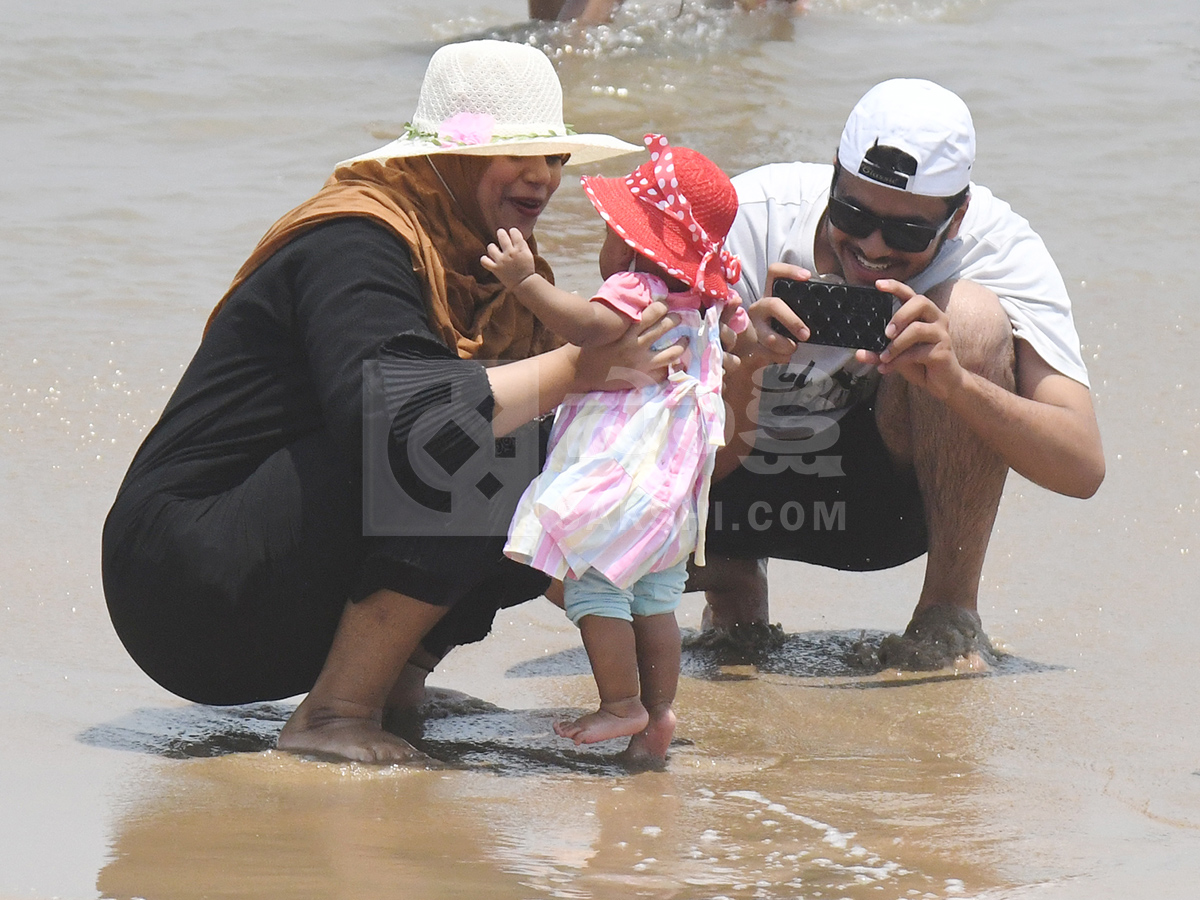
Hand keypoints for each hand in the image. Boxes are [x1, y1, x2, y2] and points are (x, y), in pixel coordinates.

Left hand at [480, 227, 536, 289]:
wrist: (524, 284)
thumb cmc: (527, 269)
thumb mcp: (528, 254)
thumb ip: (521, 245)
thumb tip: (515, 236)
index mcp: (520, 249)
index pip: (514, 232)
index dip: (512, 231)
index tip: (512, 233)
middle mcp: (510, 253)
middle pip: (502, 236)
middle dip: (501, 233)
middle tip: (500, 233)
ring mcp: (502, 261)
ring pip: (491, 247)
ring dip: (492, 247)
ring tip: (493, 248)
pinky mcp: (496, 269)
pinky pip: (485, 261)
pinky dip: (484, 259)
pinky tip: (486, 259)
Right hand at [573, 301, 682, 391]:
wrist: (578, 372)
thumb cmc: (588, 348)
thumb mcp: (603, 329)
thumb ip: (619, 320)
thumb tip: (631, 307)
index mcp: (626, 331)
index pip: (652, 313)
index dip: (662, 307)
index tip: (666, 305)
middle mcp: (635, 345)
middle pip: (664, 328)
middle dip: (675, 320)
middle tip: (677, 318)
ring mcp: (640, 363)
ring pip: (672, 352)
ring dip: (682, 344)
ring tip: (685, 340)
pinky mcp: (640, 378)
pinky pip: (664, 374)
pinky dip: (671, 369)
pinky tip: (676, 365)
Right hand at [742, 261, 812, 363]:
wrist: (766, 353)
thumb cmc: (790, 327)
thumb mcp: (798, 311)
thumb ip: (808, 303)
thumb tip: (835, 296)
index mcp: (772, 293)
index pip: (774, 272)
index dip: (789, 271)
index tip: (807, 277)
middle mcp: (760, 307)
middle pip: (773, 304)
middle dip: (791, 320)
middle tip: (806, 334)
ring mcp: (755, 326)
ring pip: (767, 335)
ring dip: (784, 345)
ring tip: (794, 349)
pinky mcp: (753, 346)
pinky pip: (765, 354)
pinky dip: (778, 358)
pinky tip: (785, 359)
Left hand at [857, 279, 966, 400]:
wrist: (943, 383)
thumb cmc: (919, 363)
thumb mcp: (896, 356)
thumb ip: (878, 353)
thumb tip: (859, 354)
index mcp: (923, 314)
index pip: (910, 293)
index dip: (895, 286)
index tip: (878, 284)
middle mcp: (935, 318)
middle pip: (920, 302)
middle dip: (899, 315)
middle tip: (886, 333)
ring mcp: (941, 334)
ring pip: (917, 329)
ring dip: (896, 344)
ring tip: (883, 357)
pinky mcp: (943, 351)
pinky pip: (918, 352)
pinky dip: (899, 360)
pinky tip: (887, 368)